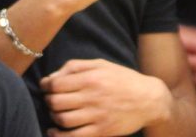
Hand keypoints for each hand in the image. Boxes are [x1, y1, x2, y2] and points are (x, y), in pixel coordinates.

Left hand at [42, 58, 171, 135]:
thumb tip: (52, 76)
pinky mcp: (101, 131)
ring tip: (56, 113)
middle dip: (49, 101)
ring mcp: (97, 115)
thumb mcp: (102, 64)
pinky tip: (54, 131)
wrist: (149, 99)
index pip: (56, 84)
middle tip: (51, 99)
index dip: (46, 86)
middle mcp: (93, 97)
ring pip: (62, 119)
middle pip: (56, 102)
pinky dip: (58, 136)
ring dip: (53, 117)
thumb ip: (76, 66)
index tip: (46, 87)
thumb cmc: (123, 80)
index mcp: (92, 78)